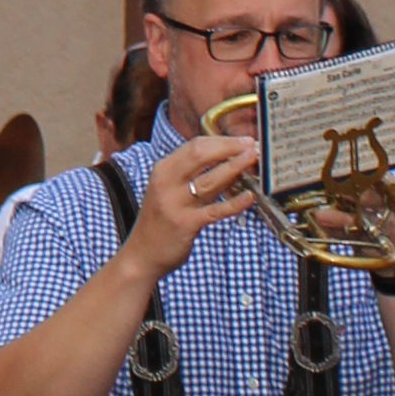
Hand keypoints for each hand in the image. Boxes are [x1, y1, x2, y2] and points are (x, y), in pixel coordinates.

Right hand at [127, 122, 261, 284]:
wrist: (141, 255)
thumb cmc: (160, 222)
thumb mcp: (170, 191)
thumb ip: (195, 177)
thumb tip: (230, 163)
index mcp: (162, 170)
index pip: (194, 146)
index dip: (222, 140)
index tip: (242, 140)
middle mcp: (166, 182)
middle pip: (200, 154)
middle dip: (229, 147)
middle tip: (251, 145)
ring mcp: (175, 203)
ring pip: (209, 180)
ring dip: (235, 167)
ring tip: (253, 160)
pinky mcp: (186, 224)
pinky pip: (215, 210)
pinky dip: (235, 203)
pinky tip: (250, 197)